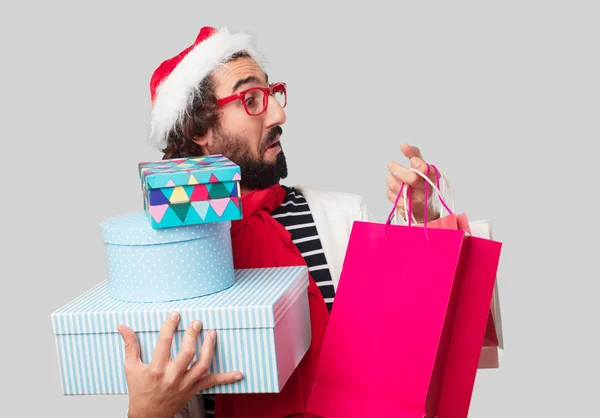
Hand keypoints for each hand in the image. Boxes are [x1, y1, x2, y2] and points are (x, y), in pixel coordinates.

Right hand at [118, 311, 242, 417]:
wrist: (148, 415)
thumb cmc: (140, 390)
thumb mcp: (131, 367)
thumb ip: (130, 345)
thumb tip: (122, 326)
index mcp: (155, 369)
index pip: (164, 343)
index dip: (170, 326)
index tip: (175, 314)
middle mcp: (171, 377)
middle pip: (187, 353)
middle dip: (193, 335)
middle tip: (197, 322)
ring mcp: (185, 384)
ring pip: (202, 364)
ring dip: (210, 348)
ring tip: (212, 333)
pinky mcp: (194, 389)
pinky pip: (212, 383)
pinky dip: (226, 378)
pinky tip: (239, 373)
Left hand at [387, 143, 438, 222]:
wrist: (422, 208)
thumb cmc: (419, 184)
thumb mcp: (419, 167)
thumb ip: (413, 154)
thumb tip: (403, 145)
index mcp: (432, 177)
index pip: (427, 170)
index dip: (419, 165)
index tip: (412, 160)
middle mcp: (426, 189)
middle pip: (412, 178)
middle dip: (398, 170)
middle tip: (391, 165)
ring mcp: (417, 200)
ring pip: (398, 187)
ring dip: (391, 181)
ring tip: (392, 180)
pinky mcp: (407, 209)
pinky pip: (392, 196)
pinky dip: (390, 192)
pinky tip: (395, 192)